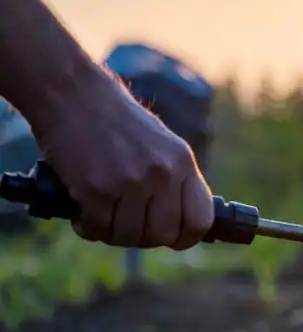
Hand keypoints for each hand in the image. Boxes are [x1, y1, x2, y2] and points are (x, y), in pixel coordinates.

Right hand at [37, 69, 212, 249]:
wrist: (72, 92)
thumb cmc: (114, 120)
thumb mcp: (161, 144)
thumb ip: (173, 180)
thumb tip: (179, 224)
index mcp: (183, 163)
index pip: (200, 221)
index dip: (184, 238)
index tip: (169, 238)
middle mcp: (162, 174)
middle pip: (162, 235)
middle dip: (142, 237)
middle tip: (125, 225)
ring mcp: (131, 182)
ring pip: (129, 236)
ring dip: (112, 233)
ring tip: (102, 216)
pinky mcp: (97, 188)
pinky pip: (98, 228)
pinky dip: (88, 227)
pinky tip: (83, 214)